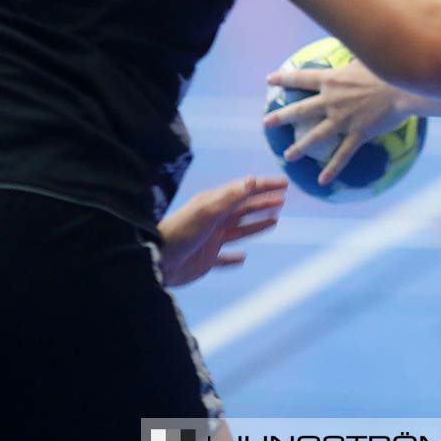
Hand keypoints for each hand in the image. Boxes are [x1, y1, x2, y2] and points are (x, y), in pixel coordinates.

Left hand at [157, 174, 287, 286]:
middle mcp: (214, 220)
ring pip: (239, 230)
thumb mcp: (207, 211)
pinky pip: (224, 258)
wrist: (157, 261)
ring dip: (256, 224)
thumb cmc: (181, 232)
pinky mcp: (207, 260)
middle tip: (282, 199)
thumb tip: (252, 179)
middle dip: (263, 203)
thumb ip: (230, 196)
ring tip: (274, 220)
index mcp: (214, 205)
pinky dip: (234, 258)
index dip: (264, 186)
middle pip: (244, 209)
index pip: (244, 191)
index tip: (283, 183)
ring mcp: (211, 240)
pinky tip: (243, 258)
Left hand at [263, 56, 410, 185]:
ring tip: (287, 155)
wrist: (404, 87)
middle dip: (282, 116)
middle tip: (266, 122)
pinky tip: (322, 181)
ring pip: (316, 136)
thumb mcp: (364, 59)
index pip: (301, 78)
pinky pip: (342, 154)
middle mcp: (332, 100)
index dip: (284, 78)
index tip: (269, 80)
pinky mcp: (358, 133)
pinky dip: (332, 168)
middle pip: (301, 109)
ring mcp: (343, 119)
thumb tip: (350, 51)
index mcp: (332, 80)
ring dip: (300, 147)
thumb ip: (351, 61)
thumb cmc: (387, 69)